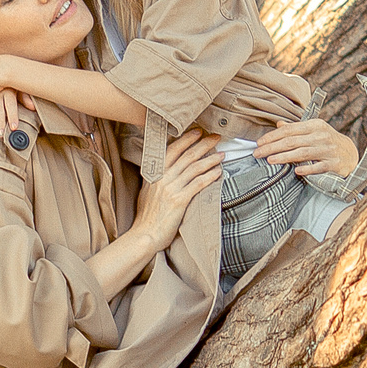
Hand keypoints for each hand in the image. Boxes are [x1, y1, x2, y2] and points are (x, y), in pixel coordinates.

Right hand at [135, 130, 220, 247]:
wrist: (144, 235)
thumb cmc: (147, 217)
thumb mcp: (147, 192)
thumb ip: (158, 180)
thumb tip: (169, 171)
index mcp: (154, 174)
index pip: (172, 150)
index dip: (186, 139)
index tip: (198, 132)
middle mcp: (162, 178)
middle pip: (187, 155)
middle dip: (204, 144)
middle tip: (216, 137)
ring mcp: (170, 189)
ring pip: (194, 168)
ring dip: (210, 159)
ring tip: (222, 154)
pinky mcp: (179, 201)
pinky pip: (197, 184)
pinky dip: (209, 176)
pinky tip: (218, 172)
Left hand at [254, 117, 358, 178]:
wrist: (352, 154)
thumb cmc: (328, 142)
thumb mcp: (315, 131)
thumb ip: (296, 128)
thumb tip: (279, 124)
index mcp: (315, 125)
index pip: (290, 130)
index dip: (273, 136)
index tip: (259, 142)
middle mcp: (322, 136)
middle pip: (292, 141)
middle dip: (273, 147)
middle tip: (258, 153)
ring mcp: (328, 150)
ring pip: (303, 153)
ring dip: (285, 156)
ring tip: (270, 160)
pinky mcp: (334, 164)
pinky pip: (319, 166)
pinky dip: (308, 168)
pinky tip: (296, 171)